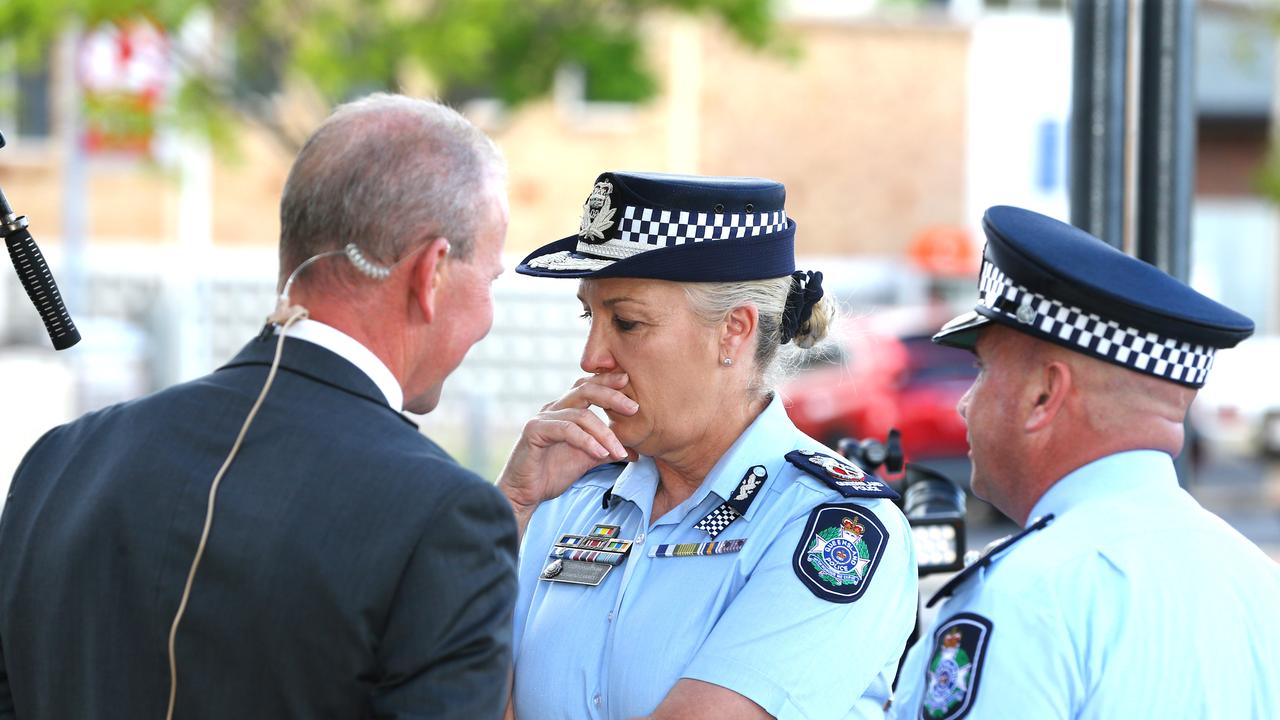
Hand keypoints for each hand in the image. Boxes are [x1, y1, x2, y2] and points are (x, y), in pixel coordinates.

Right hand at [497, 372, 637, 536]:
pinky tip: (600, 454)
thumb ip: (608, 451)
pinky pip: (566, 430)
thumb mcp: (587, 459)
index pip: (588, 387)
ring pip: (580, 415)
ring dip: (604, 434)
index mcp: (565, 410)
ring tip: (619, 452)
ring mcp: (542, 418)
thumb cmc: (552, 474)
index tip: (630, 384)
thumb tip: (635, 452)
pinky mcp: (534, 431)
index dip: (608, 382)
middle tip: (634, 408)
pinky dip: (587, 441)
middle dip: (612, 396)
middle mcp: (553, 409)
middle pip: (585, 390)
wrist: (524, 494)